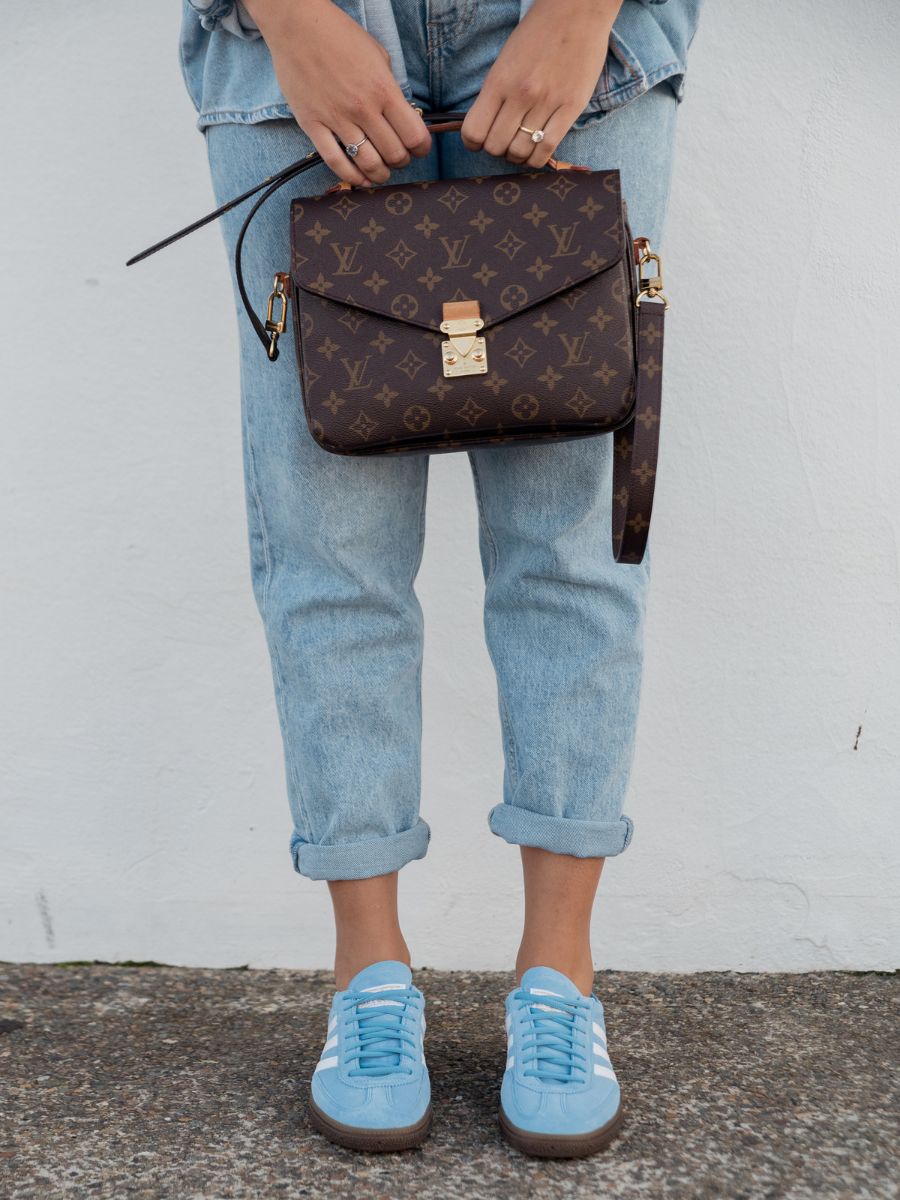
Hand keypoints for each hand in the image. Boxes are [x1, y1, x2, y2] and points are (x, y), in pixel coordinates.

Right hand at [242, 0, 431, 184]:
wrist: (297, 25)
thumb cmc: (339, 36)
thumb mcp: (378, 56)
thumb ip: (391, 88)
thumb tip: (402, 115)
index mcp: (383, 90)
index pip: (414, 136)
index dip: (421, 148)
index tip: (418, 148)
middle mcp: (362, 108)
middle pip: (394, 155)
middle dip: (402, 161)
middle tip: (398, 158)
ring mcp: (336, 119)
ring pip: (368, 164)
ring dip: (380, 174)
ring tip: (381, 171)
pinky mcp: (313, 125)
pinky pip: (336, 162)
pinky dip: (352, 177)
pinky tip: (360, 179)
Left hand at [459, 0, 622, 165]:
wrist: (577, 10)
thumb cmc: (538, 34)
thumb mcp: (505, 60)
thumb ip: (494, 93)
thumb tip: (484, 127)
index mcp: (498, 81)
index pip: (473, 132)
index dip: (473, 143)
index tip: (479, 141)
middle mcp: (520, 94)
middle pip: (495, 147)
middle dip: (496, 150)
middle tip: (504, 140)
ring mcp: (547, 102)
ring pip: (520, 152)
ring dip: (517, 156)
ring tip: (521, 145)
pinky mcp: (571, 107)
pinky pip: (547, 149)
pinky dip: (537, 158)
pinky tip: (537, 150)